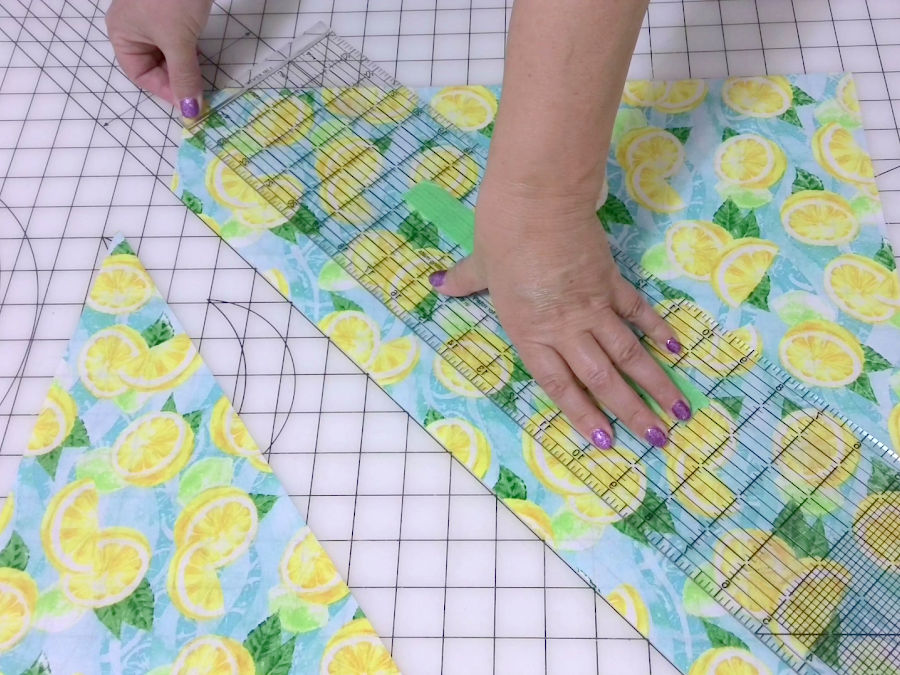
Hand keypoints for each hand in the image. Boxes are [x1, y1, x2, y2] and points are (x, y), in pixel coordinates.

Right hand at [106, 0, 212, 118]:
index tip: (188, 103)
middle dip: (176, 81)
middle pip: (154, 67)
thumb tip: (190, 111)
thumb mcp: (179, 41)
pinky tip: (203, 62)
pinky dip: (190, 54)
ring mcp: (154, 19)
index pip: (140, 75)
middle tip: (199, 96)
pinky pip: (179, 42)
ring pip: (169, 55)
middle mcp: (134, 27)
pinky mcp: (174, 13)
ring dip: (185, 69)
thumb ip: (185, 77)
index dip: (164, 91)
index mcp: (122, 33)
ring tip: (203, 82)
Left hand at [431, 180, 690, 448]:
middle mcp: (565, 328)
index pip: (559, 385)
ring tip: (679, 411)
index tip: (606, 442)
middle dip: (632, 412)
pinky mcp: (611, 280)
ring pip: (627, 352)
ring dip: (654, 383)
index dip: (583, 415)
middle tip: (659, 440)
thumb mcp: (479, 264)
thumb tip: (439, 285)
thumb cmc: (502, 234)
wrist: (537, 199)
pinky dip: (656, 330)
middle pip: (602, 378)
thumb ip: (465, 282)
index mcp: (530, 332)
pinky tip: (675, 350)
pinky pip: (636, 311)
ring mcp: (593, 306)